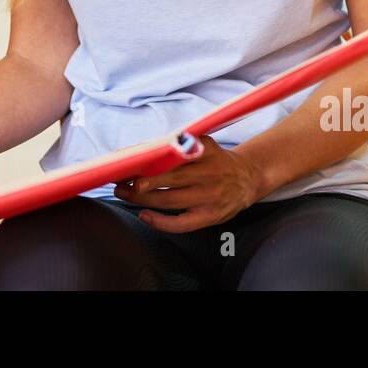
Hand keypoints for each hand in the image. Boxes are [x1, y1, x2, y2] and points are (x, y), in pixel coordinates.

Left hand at [111, 135, 263, 232]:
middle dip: (142, 183)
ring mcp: (210, 197)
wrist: (248, 178)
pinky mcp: (210, 217)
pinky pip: (181, 224)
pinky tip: (144, 215)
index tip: (131, 163)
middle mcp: (210, 174)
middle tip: (120, 183)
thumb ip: (181, 143)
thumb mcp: (205, 144)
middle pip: (169, 180)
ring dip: (143, 200)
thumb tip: (145, 148)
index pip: (173, 156)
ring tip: (124, 194)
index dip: (150, 161)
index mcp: (207, 153)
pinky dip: (160, 222)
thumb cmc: (217, 160)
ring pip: (170, 200)